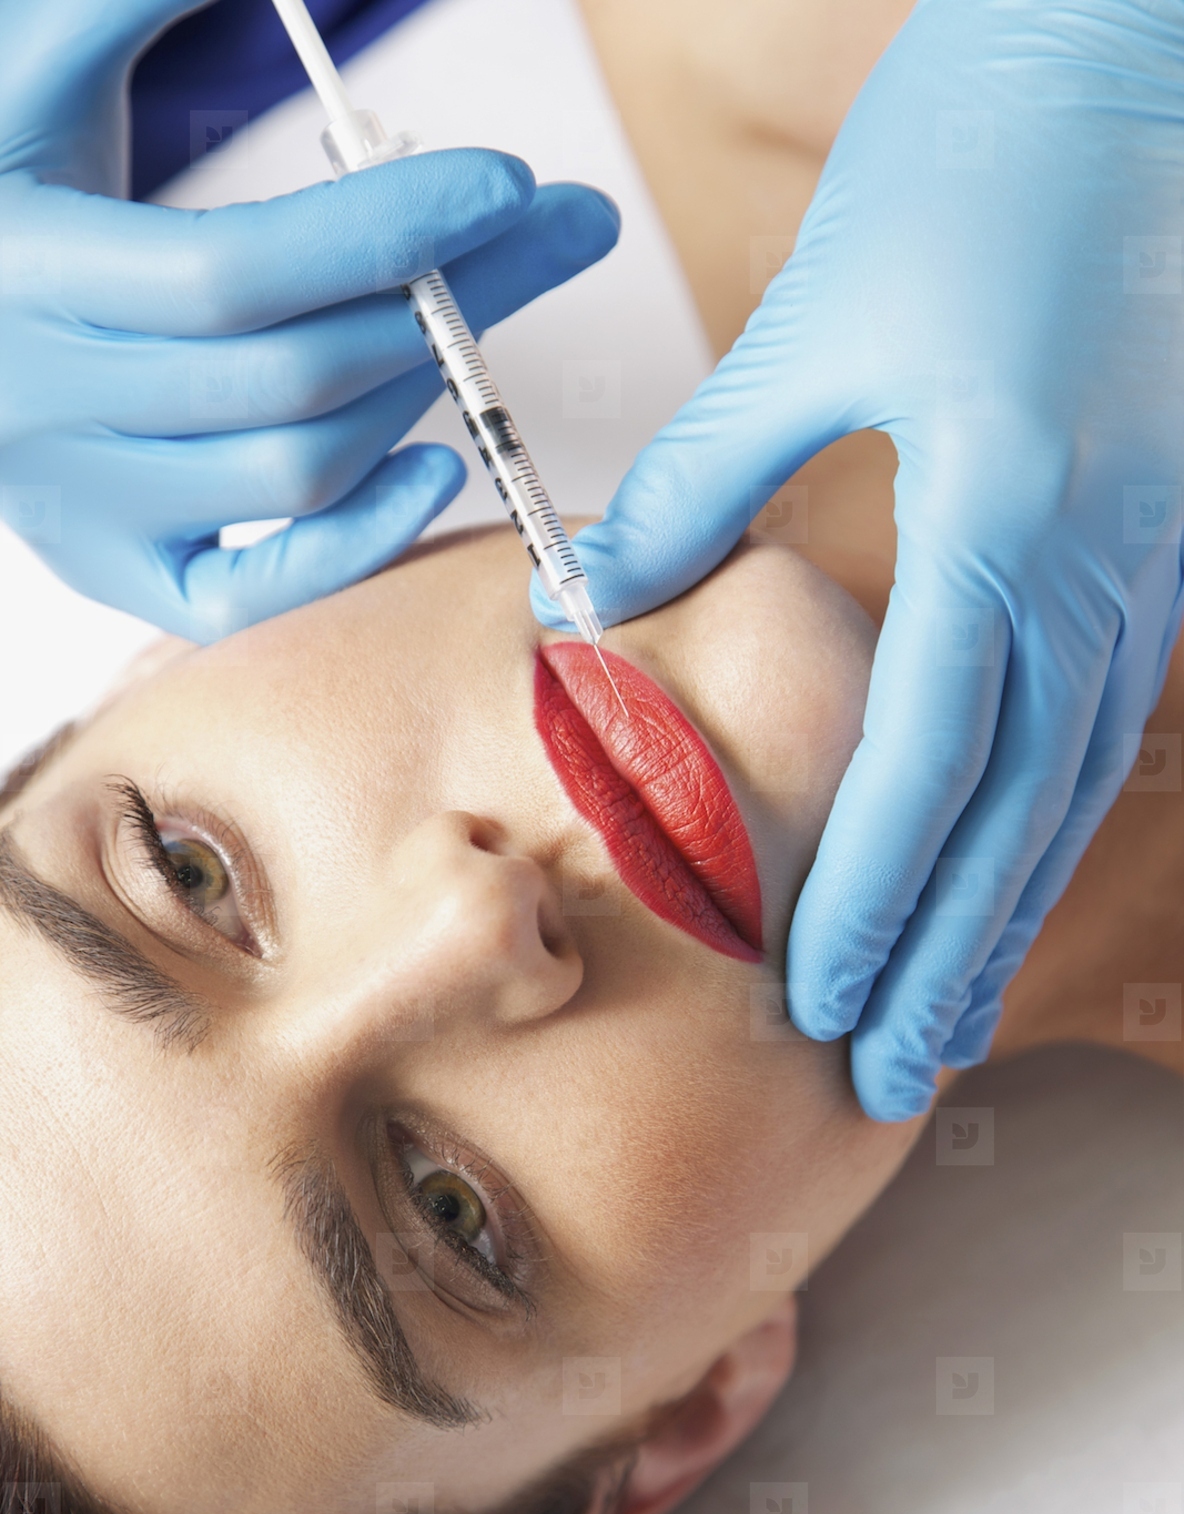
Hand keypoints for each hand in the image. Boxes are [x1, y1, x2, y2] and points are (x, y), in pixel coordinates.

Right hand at [0, 0, 618, 638]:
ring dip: (412, 388)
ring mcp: (80, 504)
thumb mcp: (34, 65)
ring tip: (472, 306)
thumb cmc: (3, 173)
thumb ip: (127, 1)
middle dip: (447, 298)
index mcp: (21, 267)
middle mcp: (44, 406)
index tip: (506, 182)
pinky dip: (356, 543)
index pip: (234, 272)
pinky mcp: (114, 564)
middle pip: (294, 375)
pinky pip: (249, 592)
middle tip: (553, 230)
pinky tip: (436, 466)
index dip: (384, 231)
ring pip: (294, 471)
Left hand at [532, 0, 1183, 1117]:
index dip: (868, 895)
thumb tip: (597, 593)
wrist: (1150, 56)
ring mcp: (1154, 558)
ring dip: (1005, 912)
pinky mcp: (1169, 538)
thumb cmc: (985, 157)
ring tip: (950, 1017)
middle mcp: (1101, 563)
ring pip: (1076, 784)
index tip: (812, 996)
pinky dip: (1049, 816)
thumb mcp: (819, 317)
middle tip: (892, 1075)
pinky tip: (1010, 872)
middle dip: (946, 956)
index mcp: (1009, 514)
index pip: (929, 763)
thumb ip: (708, 476)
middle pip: (1017, 813)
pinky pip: (1107, 714)